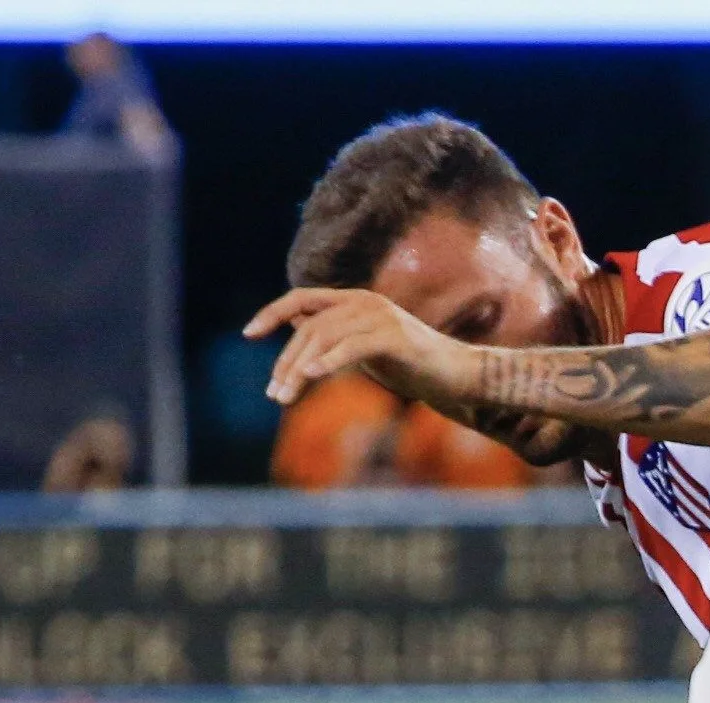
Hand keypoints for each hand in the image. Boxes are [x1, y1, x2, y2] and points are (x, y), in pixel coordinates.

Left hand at [247, 288, 476, 409]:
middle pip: (310, 326)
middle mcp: (366, 302)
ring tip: (285, 396)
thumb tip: (298, 327)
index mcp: (356, 301)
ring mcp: (382, 317)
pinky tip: (310, 376)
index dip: (272, 313)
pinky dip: (328, 361)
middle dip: (285, 361)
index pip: (302, 299)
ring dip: (299, 369)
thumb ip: (336, 335)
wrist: (461, 377)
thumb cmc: (414, 366)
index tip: (249, 335)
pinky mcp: (396, 337)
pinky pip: (352, 347)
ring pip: (325, 338)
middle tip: (273, 393)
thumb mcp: (364, 348)